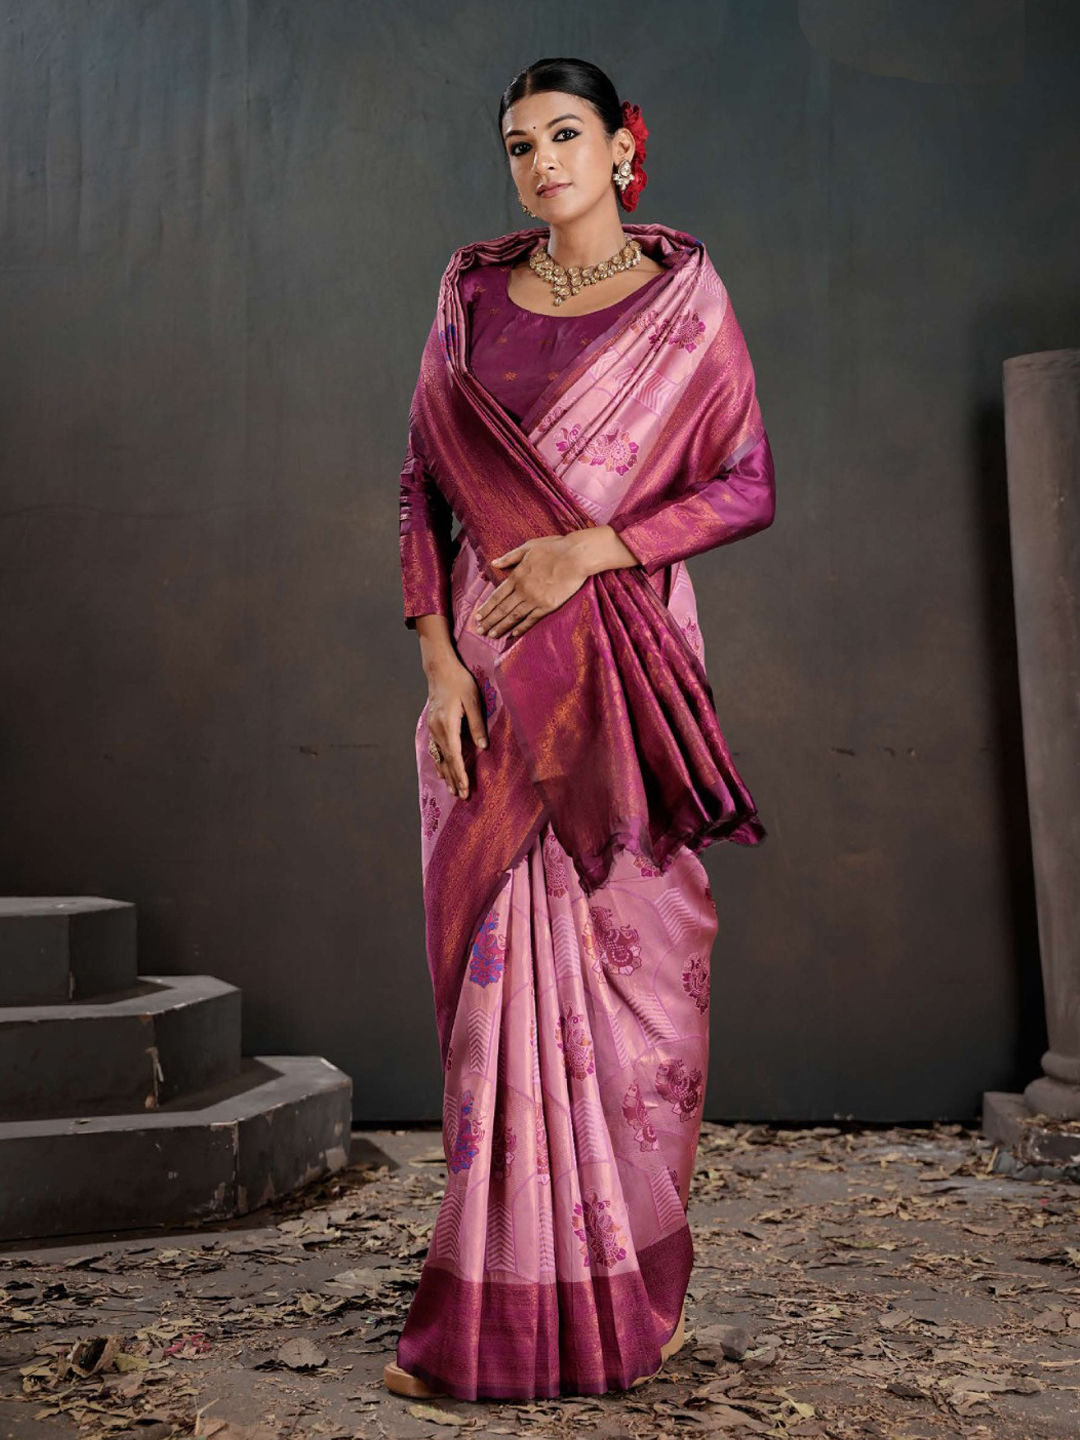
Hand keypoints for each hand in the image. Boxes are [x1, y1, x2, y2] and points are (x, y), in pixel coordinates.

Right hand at [425, 654, 487, 798]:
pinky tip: (443, 772)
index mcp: (447, 724)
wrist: (440, 669)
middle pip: (445, 760)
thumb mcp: (473, 700)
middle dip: (454, 779)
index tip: (465, 789)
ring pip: (439, 757)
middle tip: (462, 797)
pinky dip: (440, 763)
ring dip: (446, 774)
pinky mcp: (433, 726)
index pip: (454, 756)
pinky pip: (436, 749)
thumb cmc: (459, 682)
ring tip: (453, 790)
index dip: (460, 774)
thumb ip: (477, 725)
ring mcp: (432, 728)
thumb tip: (483, 747)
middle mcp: (436, 729)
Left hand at [475, 533, 594, 639]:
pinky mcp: (548, 606)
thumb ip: (509, 557)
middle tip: (480, 631)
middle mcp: (523, 590)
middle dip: (489, 621)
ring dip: (501, 627)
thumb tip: (494, 563)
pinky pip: (531, 619)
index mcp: (517, 576)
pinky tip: (513, 634)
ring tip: (492, 635)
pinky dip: (521, 627)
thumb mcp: (528, 547)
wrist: (576, 556)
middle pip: (502, 609)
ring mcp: (535, 599)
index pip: (497, 596)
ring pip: (514, 616)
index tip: (478, 616)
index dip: (486, 607)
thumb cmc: (554, 548)